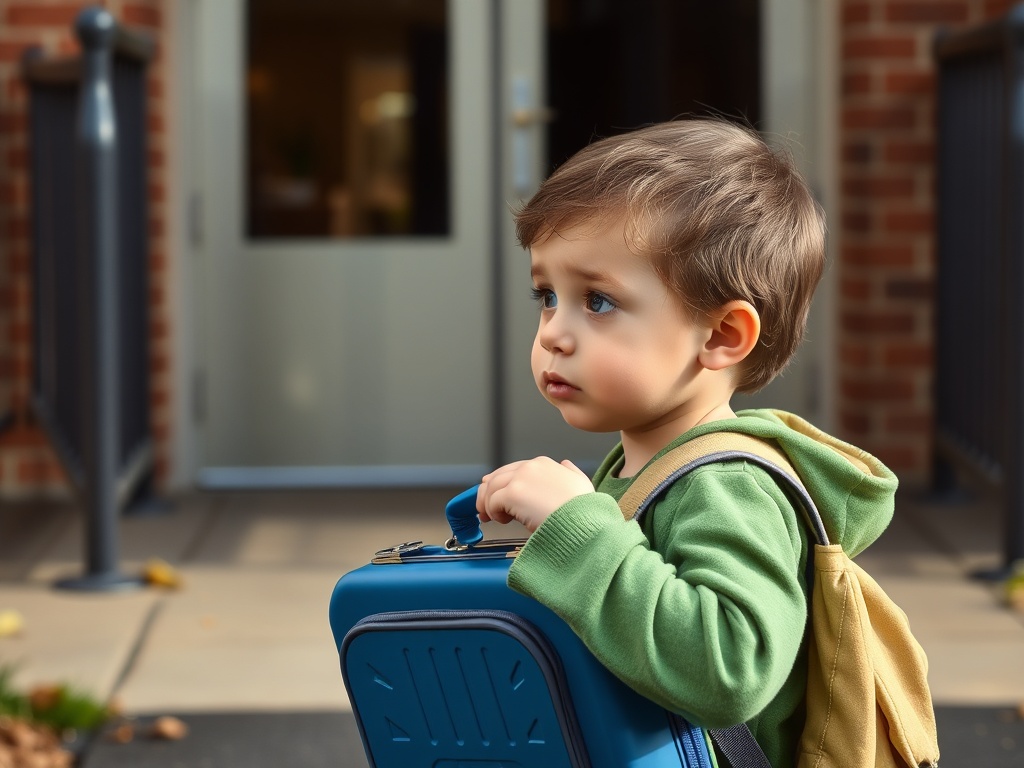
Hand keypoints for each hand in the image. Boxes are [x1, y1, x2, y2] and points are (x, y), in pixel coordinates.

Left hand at [477, 457, 593, 532]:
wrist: (584, 523)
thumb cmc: (585, 511)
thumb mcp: (582, 484)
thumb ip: (571, 472)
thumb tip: (565, 465)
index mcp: (544, 464)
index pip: (513, 470)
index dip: (502, 484)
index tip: (497, 497)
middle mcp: (530, 467)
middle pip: (497, 477)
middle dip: (488, 494)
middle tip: (486, 512)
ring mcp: (520, 479)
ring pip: (491, 488)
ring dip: (489, 505)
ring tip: (494, 518)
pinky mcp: (513, 494)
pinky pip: (492, 502)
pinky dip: (493, 513)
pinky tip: (503, 521)